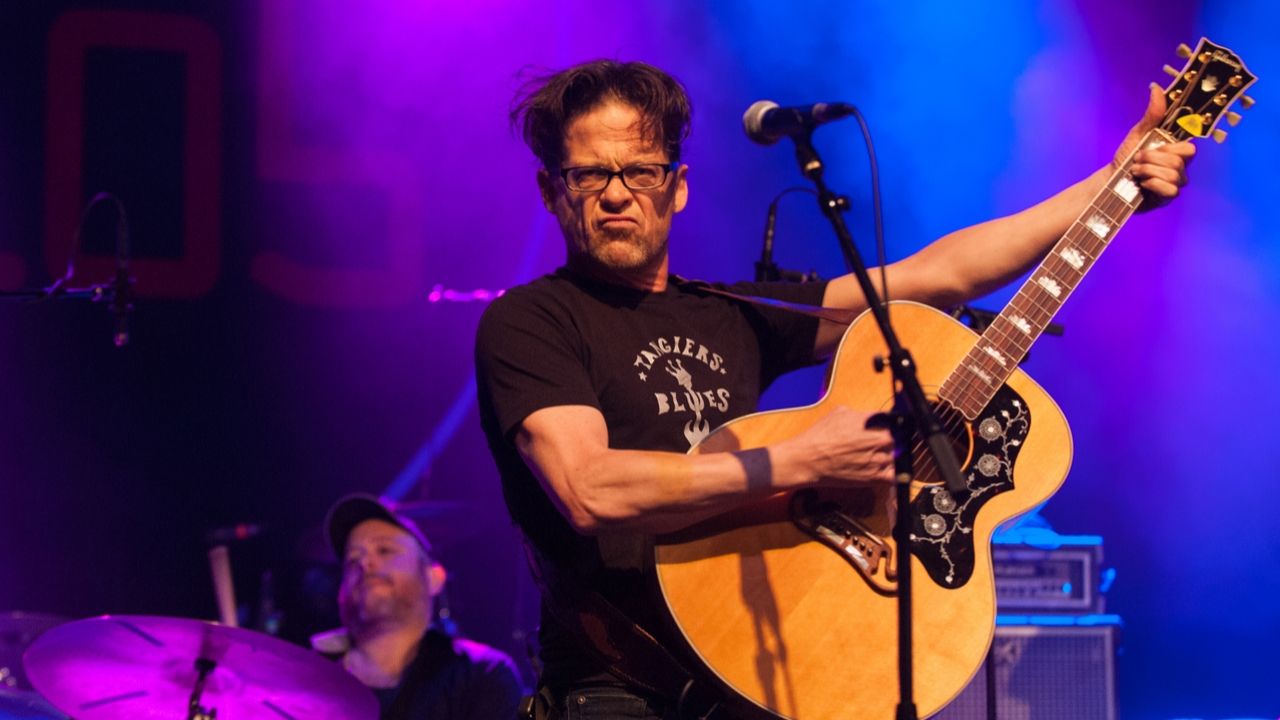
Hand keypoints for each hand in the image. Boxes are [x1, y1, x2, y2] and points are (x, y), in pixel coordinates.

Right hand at [788, 405, 895, 485]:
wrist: (808, 460)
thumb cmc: (820, 436)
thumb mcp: (840, 413)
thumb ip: (862, 414)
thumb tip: (873, 417)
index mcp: (873, 421)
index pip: (896, 421)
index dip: (895, 424)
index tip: (893, 427)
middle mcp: (879, 439)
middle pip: (900, 439)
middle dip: (893, 441)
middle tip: (883, 444)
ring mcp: (879, 459)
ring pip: (897, 457)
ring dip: (891, 457)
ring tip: (876, 458)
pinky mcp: (875, 478)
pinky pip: (895, 476)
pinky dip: (893, 474)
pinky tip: (885, 471)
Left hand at [1112, 83, 1195, 211]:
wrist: (1111, 181)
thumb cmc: (1126, 157)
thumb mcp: (1138, 133)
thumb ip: (1152, 113)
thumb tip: (1156, 87)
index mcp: (1175, 151)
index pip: (1190, 147)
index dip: (1170, 147)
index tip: (1154, 145)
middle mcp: (1180, 167)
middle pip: (1179, 159)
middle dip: (1152, 158)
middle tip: (1138, 159)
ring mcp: (1175, 183)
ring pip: (1173, 174)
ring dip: (1148, 171)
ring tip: (1136, 171)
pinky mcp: (1167, 197)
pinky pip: (1169, 189)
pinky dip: (1152, 184)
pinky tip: (1142, 184)